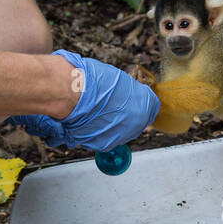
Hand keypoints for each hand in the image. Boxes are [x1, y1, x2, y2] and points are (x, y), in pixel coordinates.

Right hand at [9, 50, 158, 151]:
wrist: (70, 92)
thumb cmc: (91, 81)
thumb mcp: (117, 79)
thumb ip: (129, 91)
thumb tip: (129, 94)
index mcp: (144, 105)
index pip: (152, 107)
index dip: (139, 103)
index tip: (132, 101)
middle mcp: (136, 124)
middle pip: (136, 122)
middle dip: (125, 115)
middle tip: (110, 106)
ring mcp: (120, 136)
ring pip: (119, 131)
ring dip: (110, 124)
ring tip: (95, 111)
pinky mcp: (103, 144)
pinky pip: (103, 138)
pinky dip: (97, 131)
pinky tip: (88, 120)